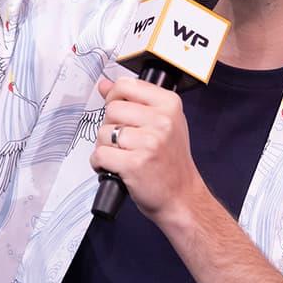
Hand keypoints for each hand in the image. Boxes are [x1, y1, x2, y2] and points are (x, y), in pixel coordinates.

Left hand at [91, 76, 207, 225]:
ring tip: (122, 156)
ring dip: (105, 147)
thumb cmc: (171, 162)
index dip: (114, 98)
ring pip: (103, 132)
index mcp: (169, 104)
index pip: (126, 85)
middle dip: (110, 127)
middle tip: (124, 142)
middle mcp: (162, 120)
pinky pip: (100, 155)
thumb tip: (104, 85)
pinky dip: (100, 164)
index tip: (119, 112)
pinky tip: (114, 167)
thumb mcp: (163, 123)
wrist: (182, 197)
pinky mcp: (134, 164)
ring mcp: (149, 142)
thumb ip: (134, 102)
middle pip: (112, 109)